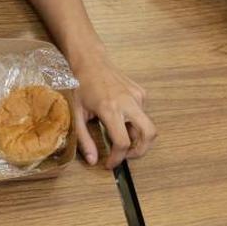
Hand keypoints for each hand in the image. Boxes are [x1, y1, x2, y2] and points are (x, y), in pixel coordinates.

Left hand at [70, 51, 155, 168]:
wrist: (91, 61)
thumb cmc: (81, 86)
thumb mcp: (77, 114)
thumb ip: (84, 140)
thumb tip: (93, 161)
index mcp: (110, 109)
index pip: (122, 142)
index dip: (118, 158)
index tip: (110, 164)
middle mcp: (128, 102)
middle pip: (149, 134)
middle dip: (140, 151)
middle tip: (126, 157)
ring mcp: (138, 96)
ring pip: (147, 125)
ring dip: (138, 138)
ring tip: (121, 139)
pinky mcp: (141, 93)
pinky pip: (143, 114)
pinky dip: (135, 123)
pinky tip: (121, 120)